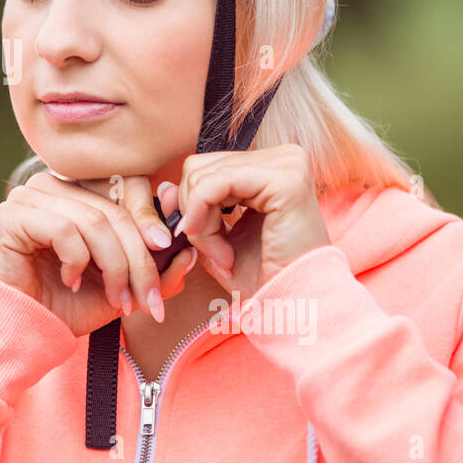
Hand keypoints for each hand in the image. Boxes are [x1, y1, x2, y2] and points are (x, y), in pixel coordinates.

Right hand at [0, 171, 197, 337]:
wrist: (21, 330)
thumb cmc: (66, 304)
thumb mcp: (122, 287)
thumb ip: (155, 268)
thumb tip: (191, 250)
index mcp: (79, 190)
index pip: (125, 182)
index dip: (149, 214)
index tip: (166, 250)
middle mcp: (53, 185)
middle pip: (115, 209)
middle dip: (138, 258)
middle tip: (147, 297)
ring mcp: (29, 197)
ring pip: (94, 221)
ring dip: (114, 267)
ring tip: (116, 300)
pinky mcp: (12, 216)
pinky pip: (64, 229)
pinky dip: (77, 261)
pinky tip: (70, 281)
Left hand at [156, 144, 330, 303]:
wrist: (296, 305)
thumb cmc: (264, 277)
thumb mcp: (216, 239)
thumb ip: (193, 210)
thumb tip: (165, 186)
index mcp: (268, 167)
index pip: (205, 167)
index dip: (187, 203)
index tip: (191, 238)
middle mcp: (281, 157)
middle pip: (199, 168)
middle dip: (192, 214)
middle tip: (213, 253)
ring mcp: (286, 163)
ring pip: (203, 177)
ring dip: (200, 224)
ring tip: (222, 256)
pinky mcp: (284, 178)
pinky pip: (214, 184)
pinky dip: (204, 218)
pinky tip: (220, 252)